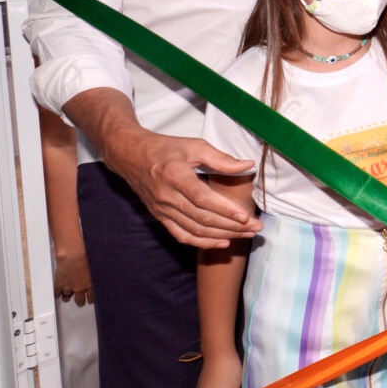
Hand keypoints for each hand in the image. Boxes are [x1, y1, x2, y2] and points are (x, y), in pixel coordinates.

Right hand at [53, 248, 92, 305]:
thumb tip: (97, 275)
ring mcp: (68, 287)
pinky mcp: (59, 284)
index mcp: (90, 284)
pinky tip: (58, 295)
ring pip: (67, 297)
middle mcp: (80, 288)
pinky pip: (57, 293)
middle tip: (80, 302)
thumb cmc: (87, 257)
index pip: (91, 296)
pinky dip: (57, 294)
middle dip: (80, 301)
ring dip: (67, 298)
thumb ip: (95, 275)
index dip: (90, 299)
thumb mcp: (95, 268)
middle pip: (79, 299)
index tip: (90, 300)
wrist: (73, 255)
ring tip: (67, 298)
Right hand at [99, 127, 260, 249]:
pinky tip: (222, 242)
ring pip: (195, 230)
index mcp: (174, 175)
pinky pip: (182, 235)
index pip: (202, 198)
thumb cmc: (166, 148)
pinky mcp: (160, 217)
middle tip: (256, 227)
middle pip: (202, 218)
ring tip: (246, 234)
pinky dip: (202, 242)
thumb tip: (248, 165)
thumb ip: (221, 158)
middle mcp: (166, 196)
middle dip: (232, 226)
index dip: (224, 209)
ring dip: (222, 235)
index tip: (245, 215)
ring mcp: (162, 209)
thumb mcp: (194, 145)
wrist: (130, 156)